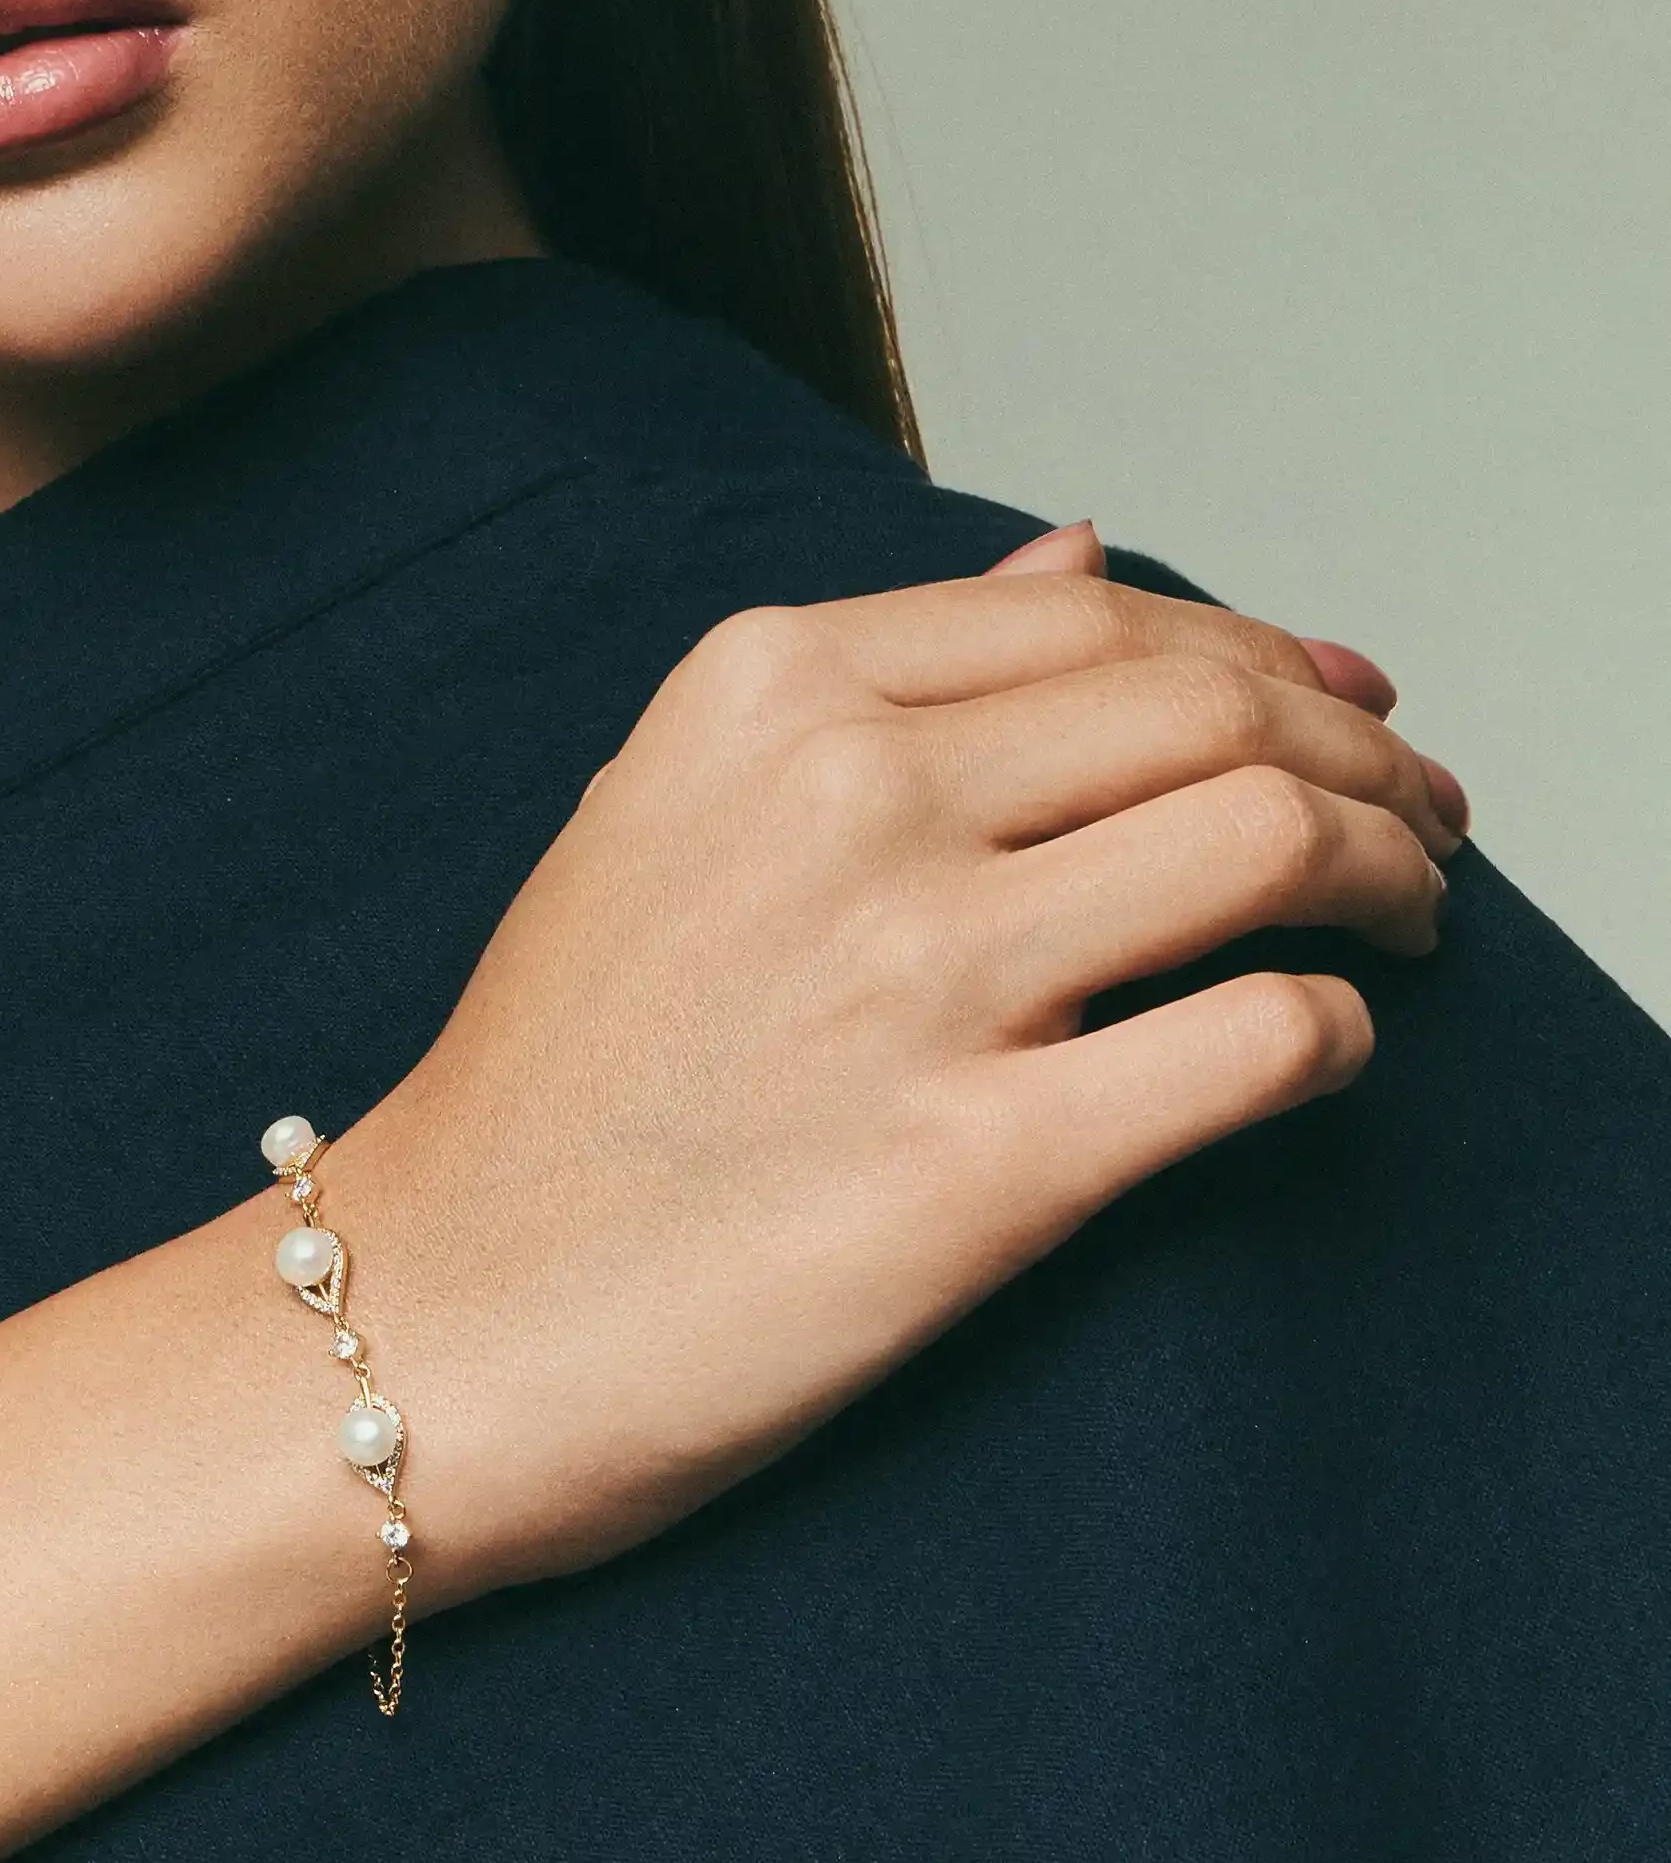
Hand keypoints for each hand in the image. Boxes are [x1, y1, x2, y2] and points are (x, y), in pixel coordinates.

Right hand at [335, 537, 1460, 1592]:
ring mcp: (915, 976)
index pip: (1105, 615)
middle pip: (1214, 709)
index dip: (1266, 651)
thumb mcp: (668, 802)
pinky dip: (1336, 1032)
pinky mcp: (977, 1164)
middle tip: (1420, 813)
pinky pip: (1254, 1045)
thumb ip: (876, 670)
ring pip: (1267, 841)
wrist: (443, 1307)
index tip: (1342, 704)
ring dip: (1391, 870)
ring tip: (1413, 914)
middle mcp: (847, 798)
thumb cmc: (558, 1072)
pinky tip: (1325, 1042)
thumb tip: (1079, 556)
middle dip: (1365, 751)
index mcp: (767, 688)